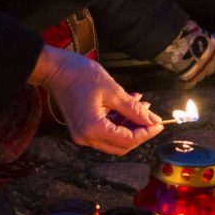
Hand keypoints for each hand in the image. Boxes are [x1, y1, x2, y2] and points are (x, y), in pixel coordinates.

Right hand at [30, 45, 161, 154]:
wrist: (55, 69)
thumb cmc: (80, 75)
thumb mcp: (112, 90)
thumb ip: (134, 109)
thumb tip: (152, 120)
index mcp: (93, 129)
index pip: (127, 140)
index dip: (146, 133)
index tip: (159, 123)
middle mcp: (86, 137)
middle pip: (121, 146)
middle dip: (139, 133)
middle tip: (152, 118)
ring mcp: (82, 135)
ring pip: (114, 140)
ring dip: (130, 127)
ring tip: (142, 107)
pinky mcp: (82, 129)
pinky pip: (105, 132)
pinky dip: (119, 123)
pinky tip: (129, 106)